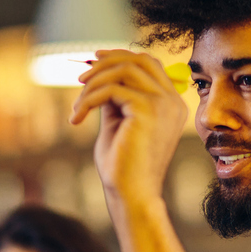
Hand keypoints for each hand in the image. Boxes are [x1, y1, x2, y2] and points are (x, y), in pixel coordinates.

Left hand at [70, 50, 187, 206]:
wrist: (131, 194)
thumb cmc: (123, 166)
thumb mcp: (118, 122)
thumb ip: (116, 96)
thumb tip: (99, 72)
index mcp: (171, 104)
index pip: (149, 64)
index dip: (120, 57)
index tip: (94, 62)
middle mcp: (173, 101)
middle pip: (140, 59)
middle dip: (107, 62)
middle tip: (81, 78)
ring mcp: (164, 104)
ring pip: (124, 70)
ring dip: (93, 83)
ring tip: (77, 106)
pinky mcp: (148, 110)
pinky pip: (111, 89)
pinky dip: (89, 99)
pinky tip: (78, 117)